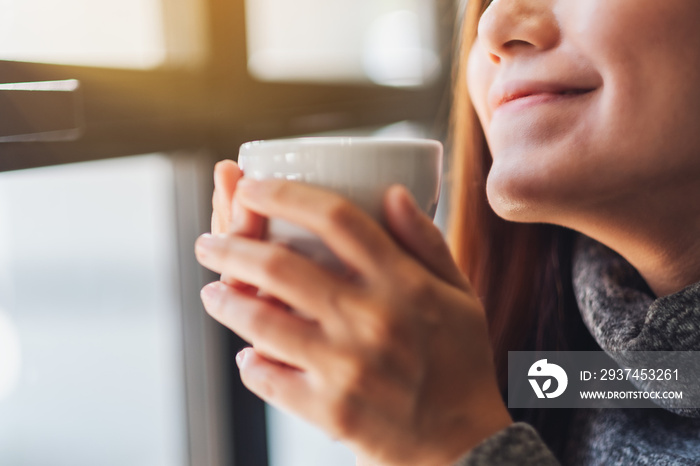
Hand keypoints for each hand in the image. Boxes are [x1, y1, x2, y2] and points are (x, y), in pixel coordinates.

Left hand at [195, 179, 511, 465]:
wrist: (465, 443)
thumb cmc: (458, 361)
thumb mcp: (458, 294)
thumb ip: (425, 240)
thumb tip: (392, 191)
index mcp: (403, 284)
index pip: (336, 218)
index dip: (284, 194)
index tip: (251, 186)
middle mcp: (372, 320)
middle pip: (280, 266)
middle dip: (231, 245)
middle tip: (208, 242)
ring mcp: (347, 368)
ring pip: (261, 321)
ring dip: (226, 301)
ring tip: (213, 292)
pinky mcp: (330, 410)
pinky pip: (268, 378)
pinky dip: (250, 363)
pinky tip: (248, 354)